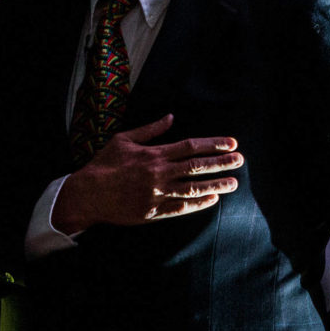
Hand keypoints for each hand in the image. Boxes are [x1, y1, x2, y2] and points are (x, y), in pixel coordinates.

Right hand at [53, 114, 242, 233]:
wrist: (88, 194)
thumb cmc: (105, 164)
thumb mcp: (125, 139)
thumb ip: (150, 129)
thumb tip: (170, 117)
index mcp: (154, 154)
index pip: (190, 146)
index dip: (212, 144)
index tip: (231, 143)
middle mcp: (159, 174)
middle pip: (196, 167)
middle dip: (221, 163)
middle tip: (240, 160)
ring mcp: (157, 194)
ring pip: (193, 189)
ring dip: (216, 185)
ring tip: (234, 183)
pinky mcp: (153, 213)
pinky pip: (181, 208)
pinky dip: (198, 204)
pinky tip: (212, 199)